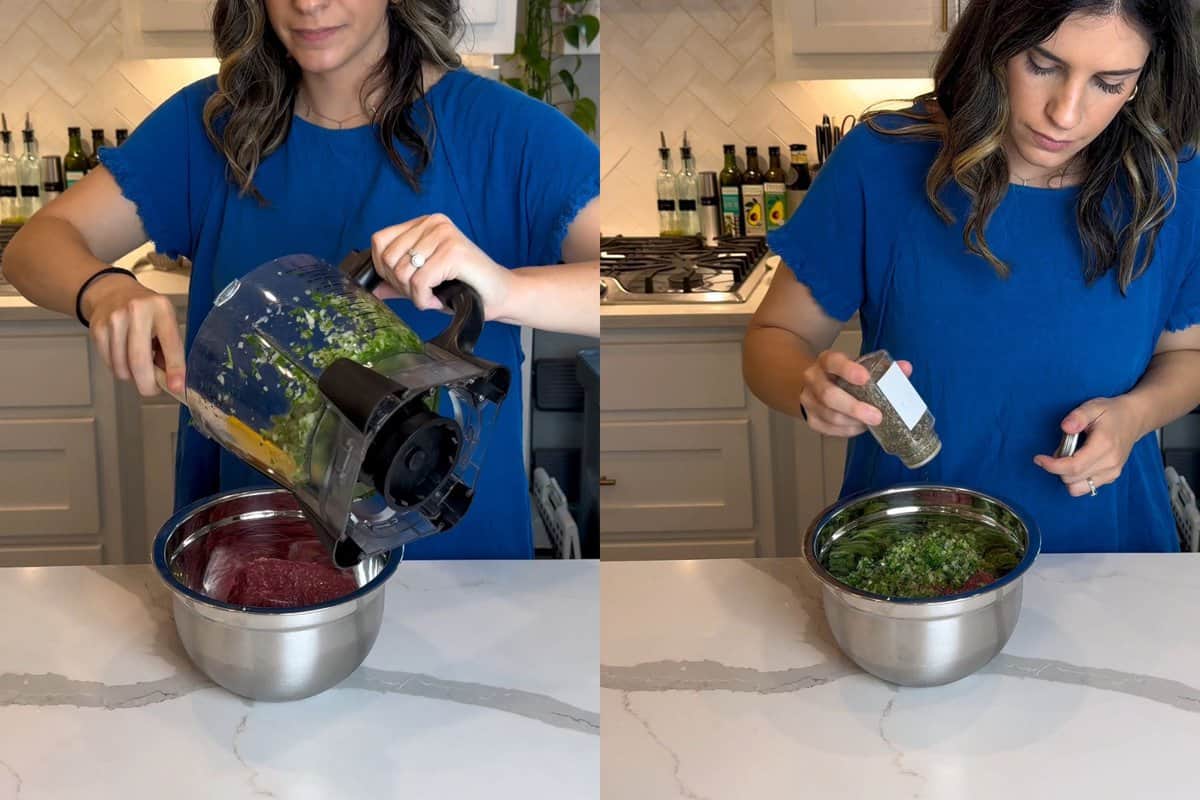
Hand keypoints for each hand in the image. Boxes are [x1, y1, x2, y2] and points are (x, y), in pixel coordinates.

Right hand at [83, 274, 184, 396]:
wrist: (112, 292)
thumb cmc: (147, 312)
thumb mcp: (165, 321)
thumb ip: (169, 349)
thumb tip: (172, 382)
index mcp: (161, 309)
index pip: (170, 344)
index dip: (175, 369)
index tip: (177, 388)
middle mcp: (136, 312)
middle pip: (139, 360)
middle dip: (147, 384)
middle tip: (153, 390)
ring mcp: (114, 320)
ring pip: (122, 367)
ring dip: (133, 377)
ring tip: (139, 367)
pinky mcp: (97, 329)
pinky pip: (110, 363)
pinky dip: (120, 369)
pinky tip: (125, 358)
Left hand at [369, 214, 511, 317]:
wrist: (502, 295)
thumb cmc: (466, 287)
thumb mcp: (425, 281)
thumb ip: (398, 280)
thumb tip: (371, 288)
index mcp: (424, 223)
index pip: (379, 241)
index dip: (384, 269)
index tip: (406, 285)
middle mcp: (433, 222)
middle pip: (388, 258)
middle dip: (401, 286)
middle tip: (423, 294)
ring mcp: (443, 234)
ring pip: (402, 271)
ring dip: (414, 295)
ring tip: (433, 296)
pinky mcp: (452, 251)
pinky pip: (419, 282)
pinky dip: (424, 300)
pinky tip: (439, 301)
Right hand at [799, 350, 913, 436]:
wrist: (815, 385)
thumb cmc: (843, 376)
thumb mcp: (858, 366)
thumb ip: (883, 368)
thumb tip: (906, 368)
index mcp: (826, 361)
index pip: (834, 362)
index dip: (848, 370)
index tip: (865, 378)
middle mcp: (813, 379)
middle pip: (828, 395)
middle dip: (854, 408)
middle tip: (877, 416)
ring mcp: (808, 400)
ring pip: (829, 415)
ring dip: (853, 422)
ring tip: (872, 423)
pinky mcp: (811, 419)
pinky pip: (829, 429)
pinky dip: (847, 430)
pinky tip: (860, 427)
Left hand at [1034, 397, 1139, 496]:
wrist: (1134, 419)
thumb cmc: (1110, 412)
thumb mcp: (1092, 407)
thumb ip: (1078, 416)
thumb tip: (1065, 427)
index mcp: (1104, 446)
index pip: (1073, 467)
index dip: (1052, 466)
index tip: (1038, 458)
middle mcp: (1110, 464)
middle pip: (1072, 479)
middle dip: (1058, 467)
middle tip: (1060, 448)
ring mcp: (1112, 473)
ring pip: (1078, 488)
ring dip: (1066, 476)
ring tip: (1070, 457)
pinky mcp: (1111, 478)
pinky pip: (1087, 488)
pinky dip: (1076, 479)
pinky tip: (1079, 463)